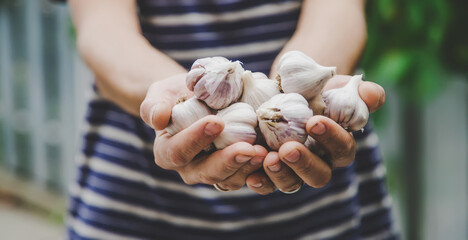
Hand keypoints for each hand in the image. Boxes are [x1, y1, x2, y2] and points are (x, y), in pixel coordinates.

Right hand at [140, 74, 266, 186]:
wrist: (196, 100)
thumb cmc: (176, 95)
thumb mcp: (160, 94)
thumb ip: (154, 105)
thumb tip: (158, 117)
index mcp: (167, 153)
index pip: (178, 151)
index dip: (196, 139)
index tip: (216, 122)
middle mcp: (189, 168)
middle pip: (207, 172)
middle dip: (228, 160)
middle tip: (248, 148)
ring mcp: (213, 172)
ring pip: (229, 179)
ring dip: (248, 167)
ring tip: (264, 152)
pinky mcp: (234, 170)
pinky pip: (246, 176)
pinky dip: (260, 169)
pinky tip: (272, 156)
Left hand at [245, 75, 385, 194]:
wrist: (287, 91)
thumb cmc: (319, 91)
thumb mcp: (340, 87)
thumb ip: (361, 92)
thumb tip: (372, 95)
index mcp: (339, 147)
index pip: (342, 149)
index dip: (331, 137)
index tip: (314, 121)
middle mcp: (318, 164)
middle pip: (318, 175)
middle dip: (304, 163)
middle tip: (289, 148)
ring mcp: (293, 171)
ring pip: (291, 184)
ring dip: (280, 173)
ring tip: (268, 157)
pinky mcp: (270, 171)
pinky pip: (266, 184)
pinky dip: (259, 180)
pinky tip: (250, 174)